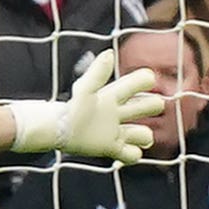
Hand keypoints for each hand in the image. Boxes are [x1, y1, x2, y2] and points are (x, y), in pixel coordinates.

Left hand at [6, 54, 163, 163]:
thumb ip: (97, 74)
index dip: (146, 80)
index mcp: (113, 96)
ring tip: (129, 135)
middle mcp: (117, 113)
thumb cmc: (70, 110)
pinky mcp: (112, 149)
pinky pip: (133, 155)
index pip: (141, 82)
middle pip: (149, 106)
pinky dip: (134, 155)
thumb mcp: (85, 90)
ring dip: (144, 136)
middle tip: (136, 111)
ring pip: (144, 133)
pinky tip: (123, 150)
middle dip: (152, 106)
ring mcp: (116, 132)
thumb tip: (109, 53)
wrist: (56, 132)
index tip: (146, 82)